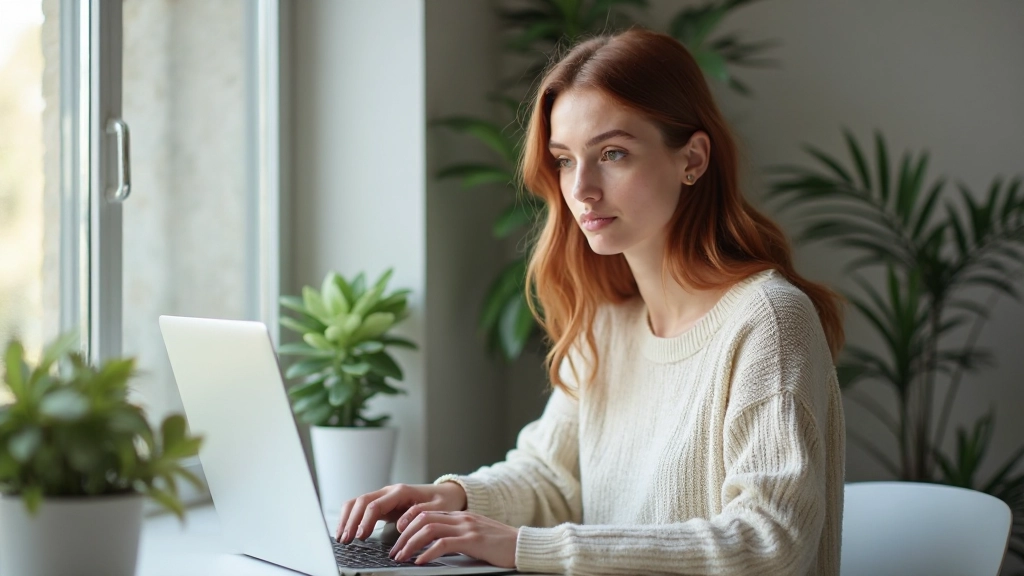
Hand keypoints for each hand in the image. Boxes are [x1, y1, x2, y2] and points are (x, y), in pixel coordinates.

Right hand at [335, 482, 466, 543]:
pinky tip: (347, 530)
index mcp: (401, 492)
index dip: (366, 520)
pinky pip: (361, 507)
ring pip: (358, 502)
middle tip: (346, 539)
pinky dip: (351, 517)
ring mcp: (384, 496)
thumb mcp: (437, 509)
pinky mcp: (382, 503)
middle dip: (351, 520)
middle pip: (362, 502)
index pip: (376, 504)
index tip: (361, 535)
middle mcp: (389, 491)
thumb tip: (401, 525)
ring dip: (347, 518)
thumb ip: (419, 514)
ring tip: (342, 537)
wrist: (446, 494)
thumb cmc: (442, 502)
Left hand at [388, 511, 517, 568]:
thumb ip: (456, 536)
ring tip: (401, 557)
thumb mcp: (474, 536)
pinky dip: (428, 553)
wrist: (522, 545)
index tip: (398, 540)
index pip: (425, 514)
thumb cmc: (499, 545)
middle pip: (422, 520)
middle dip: (404, 536)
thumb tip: (433, 547)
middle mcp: (461, 518)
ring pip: (429, 530)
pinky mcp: (473, 540)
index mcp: (459, 516)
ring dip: (411, 544)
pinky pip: (444, 544)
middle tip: (394, 552)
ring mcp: (467, 527)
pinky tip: (420, 561)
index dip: (408, 526)